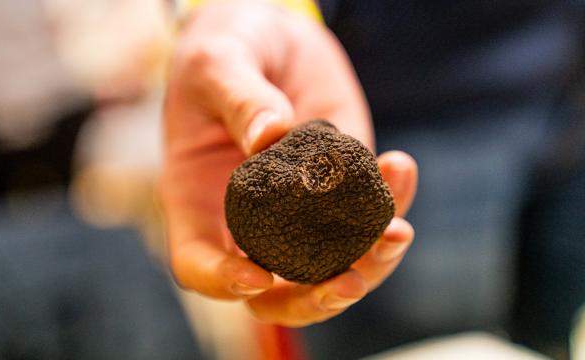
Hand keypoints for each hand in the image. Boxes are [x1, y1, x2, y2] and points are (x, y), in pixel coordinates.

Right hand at [160, 1, 417, 326]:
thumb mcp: (218, 62)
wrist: (270, 39)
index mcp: (199, 201)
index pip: (198, 263)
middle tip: (350, 281)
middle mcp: (250, 217)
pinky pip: (367, 214)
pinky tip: (399, 167)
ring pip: (332, 265)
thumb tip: (270, 137)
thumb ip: (239, 98)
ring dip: (369, 262)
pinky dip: (390, 202)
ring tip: (396, 231)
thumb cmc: (223, 51)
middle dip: (314, 296)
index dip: (224, 282)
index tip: (259, 276)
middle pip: (275, 289)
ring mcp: (299, 208)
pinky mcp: (340, 186)